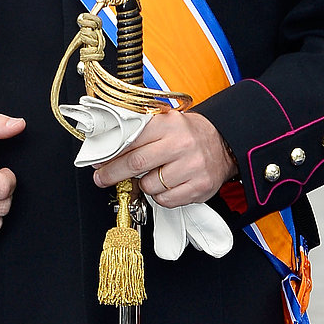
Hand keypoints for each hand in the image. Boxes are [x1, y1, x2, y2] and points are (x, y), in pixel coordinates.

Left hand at [91, 109, 234, 207]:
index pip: (131, 140)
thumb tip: (107, 147)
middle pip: (135, 163)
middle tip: (102, 178)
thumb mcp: (166, 123)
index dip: (110, 154)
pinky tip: (166, 185)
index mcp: (169, 125)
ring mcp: (191, 167)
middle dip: (113, 173)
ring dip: (144, 185)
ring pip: (150, 186)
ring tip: (152, 176)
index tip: (98, 161)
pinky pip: (165, 200)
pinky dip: (160, 196)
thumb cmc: (189, 135)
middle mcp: (181, 144)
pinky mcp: (199, 187)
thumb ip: (139, 132)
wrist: (225, 144)